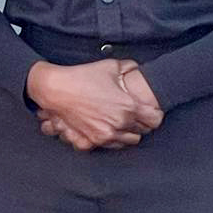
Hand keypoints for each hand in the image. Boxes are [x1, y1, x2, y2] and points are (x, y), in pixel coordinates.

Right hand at [28, 60, 162, 151]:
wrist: (57, 90)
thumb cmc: (83, 77)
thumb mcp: (109, 66)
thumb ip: (128, 68)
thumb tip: (137, 68)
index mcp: (128, 106)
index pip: (154, 120)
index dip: (155, 114)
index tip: (150, 110)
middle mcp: (120, 124)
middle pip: (143, 132)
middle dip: (141, 123)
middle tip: (135, 114)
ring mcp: (106, 135)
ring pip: (129, 141)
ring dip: (128, 132)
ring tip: (122, 121)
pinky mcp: (93, 141)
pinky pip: (113, 146)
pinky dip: (115, 139)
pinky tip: (110, 128)